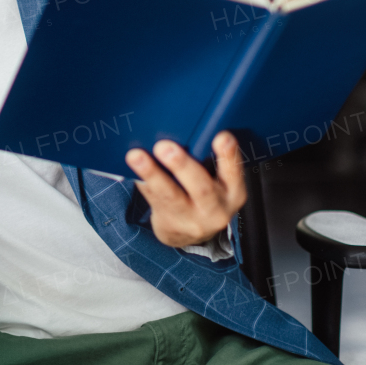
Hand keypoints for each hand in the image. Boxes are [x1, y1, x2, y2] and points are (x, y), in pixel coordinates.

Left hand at [125, 132, 246, 249]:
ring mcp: (191, 220)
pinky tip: (131, 168)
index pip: (234, 172)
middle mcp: (215, 209)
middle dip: (181, 165)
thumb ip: (212, 163)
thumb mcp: (219, 185)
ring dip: (152, 174)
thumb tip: (187, 128)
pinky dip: (142, 181)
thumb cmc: (204, 197)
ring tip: (136, 156)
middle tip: (164, 146)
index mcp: (233, 193)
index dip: (229, 155)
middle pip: (200, 187)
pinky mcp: (168, 224)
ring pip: (169, 195)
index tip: (222, 137)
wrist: (189, 236)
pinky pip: (152, 198)